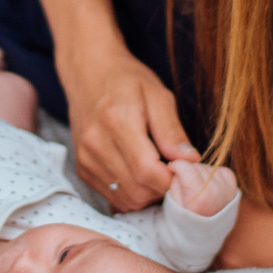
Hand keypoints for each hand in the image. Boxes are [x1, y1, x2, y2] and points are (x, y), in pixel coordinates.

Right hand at [61, 45, 194, 210]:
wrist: (88, 73)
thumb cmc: (127, 80)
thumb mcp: (158, 95)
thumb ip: (172, 130)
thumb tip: (191, 161)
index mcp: (117, 122)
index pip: (148, 172)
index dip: (172, 180)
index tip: (186, 171)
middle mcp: (96, 145)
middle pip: (137, 191)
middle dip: (162, 189)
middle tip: (175, 172)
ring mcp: (86, 159)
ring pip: (126, 199)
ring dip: (148, 194)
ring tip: (159, 172)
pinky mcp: (82, 169)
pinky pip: (112, 196)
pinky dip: (132, 193)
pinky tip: (140, 174)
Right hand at [168, 159, 237, 216]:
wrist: (203, 235)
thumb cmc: (184, 219)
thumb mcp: (172, 201)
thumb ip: (175, 179)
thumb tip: (181, 162)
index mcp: (200, 196)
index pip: (185, 166)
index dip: (175, 166)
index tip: (172, 170)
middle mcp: (217, 192)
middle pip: (196, 166)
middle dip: (188, 171)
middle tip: (186, 187)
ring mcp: (228, 189)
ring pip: (208, 166)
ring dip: (201, 173)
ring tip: (197, 190)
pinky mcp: (234, 186)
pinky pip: (220, 170)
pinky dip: (213, 175)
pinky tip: (208, 186)